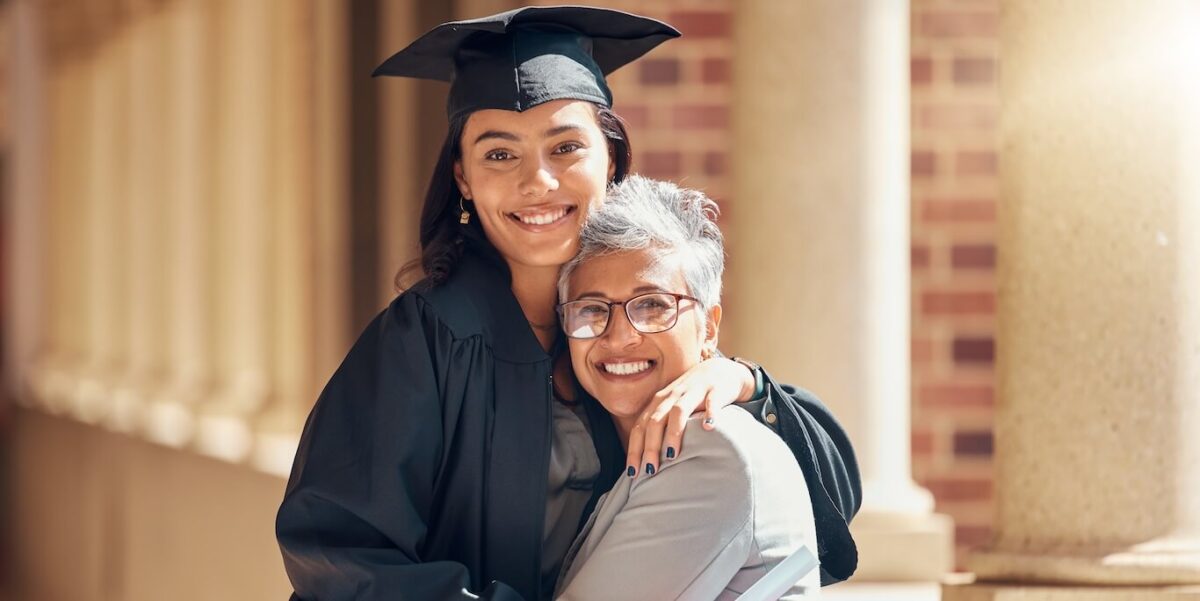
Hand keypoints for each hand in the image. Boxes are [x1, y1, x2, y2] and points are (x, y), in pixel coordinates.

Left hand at [624, 357, 755, 477]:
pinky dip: (710, 413)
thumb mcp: (671, 409)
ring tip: (672, 455)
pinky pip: (711, 401)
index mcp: (659, 402)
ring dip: (673, 432)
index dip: (635, 449)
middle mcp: (672, 396)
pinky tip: (709, 427)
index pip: (640, 426)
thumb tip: (645, 462)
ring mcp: (693, 391)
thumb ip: (659, 428)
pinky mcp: (715, 389)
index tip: (633, 472)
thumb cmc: (691, 397)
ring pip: (679, 411)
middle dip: (650, 446)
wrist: (719, 371)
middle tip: (651, 470)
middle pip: (655, 421)